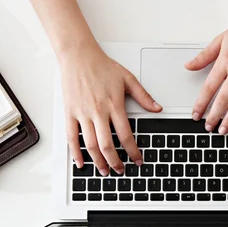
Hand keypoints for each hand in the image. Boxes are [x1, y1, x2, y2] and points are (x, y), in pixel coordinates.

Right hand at [61, 46, 161, 174]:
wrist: (78, 56)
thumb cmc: (102, 66)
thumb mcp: (128, 79)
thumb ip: (144, 96)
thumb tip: (157, 108)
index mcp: (114, 105)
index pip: (126, 135)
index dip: (133, 151)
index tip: (137, 160)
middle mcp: (98, 112)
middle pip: (107, 145)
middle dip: (115, 162)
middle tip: (121, 170)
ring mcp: (82, 113)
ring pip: (90, 144)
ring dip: (98, 161)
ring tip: (104, 171)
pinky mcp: (70, 113)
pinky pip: (71, 137)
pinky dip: (75, 152)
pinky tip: (81, 163)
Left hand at [185, 14, 227, 133]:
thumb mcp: (220, 40)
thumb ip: (204, 56)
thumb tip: (188, 65)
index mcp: (225, 61)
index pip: (209, 87)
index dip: (201, 103)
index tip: (196, 114)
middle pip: (224, 98)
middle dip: (214, 115)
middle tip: (209, 127)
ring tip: (224, 128)